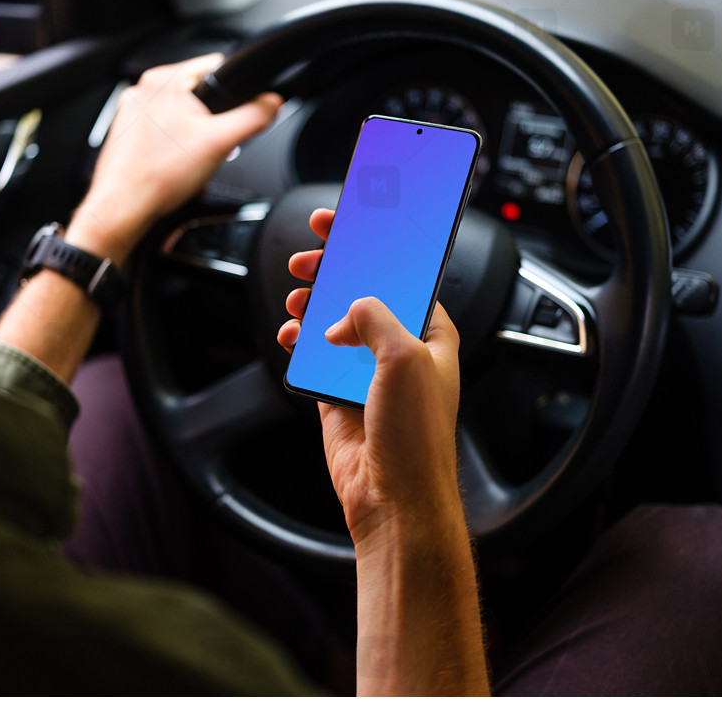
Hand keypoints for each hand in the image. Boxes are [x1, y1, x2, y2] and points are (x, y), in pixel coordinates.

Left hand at [67, 53, 282, 264]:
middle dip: (211, 123)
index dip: (234, 92)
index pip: (215, 68)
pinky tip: (173, 167)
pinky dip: (175, 149)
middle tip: (206, 148)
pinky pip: (165, 134)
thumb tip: (272, 103)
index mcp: (163, 80)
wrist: (124, 208)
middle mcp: (143, 91)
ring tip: (187, 161)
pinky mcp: (128, 133)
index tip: (231, 118)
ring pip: (182, 117)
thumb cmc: (157, 176)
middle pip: (199, 96)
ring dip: (194, 138)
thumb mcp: (219, 144)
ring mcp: (133, 112)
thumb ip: (252, 118)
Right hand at [277, 209, 462, 547]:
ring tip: (297, 295)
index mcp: (430, 333)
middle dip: (334, 271)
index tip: (350, 224)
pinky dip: (299, 340)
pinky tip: (292, 333)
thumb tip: (347, 310)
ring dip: (313, 304)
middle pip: (361, 293)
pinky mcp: (338, 393)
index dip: (376, 246)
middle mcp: (399, 349)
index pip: (403, 275)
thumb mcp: (404, 357)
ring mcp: (367, 371)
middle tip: (310, 257)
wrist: (392, 496)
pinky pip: (314, 355)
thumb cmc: (416, 436)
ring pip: (333, 321)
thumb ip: (374, 317)